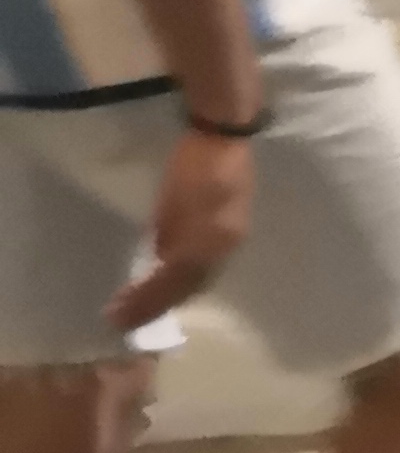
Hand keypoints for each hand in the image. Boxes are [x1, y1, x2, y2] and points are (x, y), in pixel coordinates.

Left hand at [109, 128, 254, 328]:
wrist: (223, 135)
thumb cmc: (193, 167)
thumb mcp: (171, 204)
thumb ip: (166, 236)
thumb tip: (155, 265)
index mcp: (212, 244)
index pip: (175, 286)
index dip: (146, 303)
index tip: (115, 315)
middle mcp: (226, 248)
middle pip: (190, 289)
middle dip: (158, 306)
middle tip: (124, 318)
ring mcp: (231, 238)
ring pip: (199, 280)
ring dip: (171, 297)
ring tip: (144, 306)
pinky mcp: (230, 229)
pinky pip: (205, 267)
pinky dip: (185, 281)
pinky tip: (171, 280)